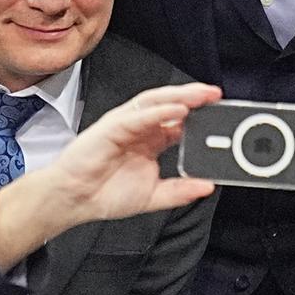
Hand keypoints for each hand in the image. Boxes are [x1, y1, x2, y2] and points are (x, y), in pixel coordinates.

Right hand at [0, 83, 219, 268]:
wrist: (73, 199)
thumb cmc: (104, 193)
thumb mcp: (153, 196)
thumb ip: (180, 191)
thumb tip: (207, 186)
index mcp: (150, 141)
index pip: (179, 122)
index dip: (200, 116)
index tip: (221, 115)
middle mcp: (140, 129)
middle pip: (171, 105)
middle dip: (194, 98)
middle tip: (216, 96)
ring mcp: (126, 124)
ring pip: (156, 102)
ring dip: (179, 96)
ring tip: (201, 95)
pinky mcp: (111, 126)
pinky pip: (138, 115)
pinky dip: (158, 111)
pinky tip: (176, 110)